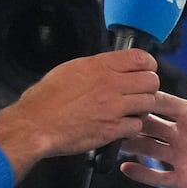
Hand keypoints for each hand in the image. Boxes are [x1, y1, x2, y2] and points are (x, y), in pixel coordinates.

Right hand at [0, 49, 159, 178]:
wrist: (34, 125)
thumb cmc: (44, 100)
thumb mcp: (68, 70)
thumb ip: (94, 67)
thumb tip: (109, 66)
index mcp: (99, 66)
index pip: (141, 58)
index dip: (147, 65)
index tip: (144, 71)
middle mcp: (110, 84)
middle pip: (151, 80)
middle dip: (148, 88)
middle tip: (138, 93)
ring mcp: (113, 107)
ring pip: (149, 103)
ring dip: (142, 108)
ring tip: (130, 111)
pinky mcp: (112, 129)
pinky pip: (137, 125)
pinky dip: (131, 127)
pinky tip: (120, 126)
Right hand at [120, 72, 186, 187]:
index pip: (164, 104)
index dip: (148, 99)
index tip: (130, 92)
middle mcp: (182, 135)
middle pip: (149, 125)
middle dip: (132, 120)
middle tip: (114, 116)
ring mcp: (180, 157)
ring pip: (147, 149)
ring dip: (130, 144)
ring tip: (112, 140)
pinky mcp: (182, 179)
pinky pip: (155, 176)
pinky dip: (139, 173)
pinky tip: (124, 167)